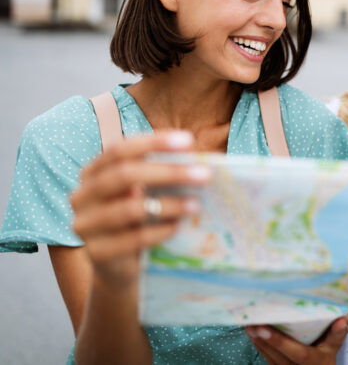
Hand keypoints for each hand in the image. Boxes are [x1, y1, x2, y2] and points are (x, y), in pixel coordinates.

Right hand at [70, 131, 208, 288]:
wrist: (121, 268)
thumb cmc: (139, 220)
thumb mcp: (147, 193)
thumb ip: (160, 175)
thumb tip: (200, 160)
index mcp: (92, 173)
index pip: (119, 150)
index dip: (153, 142)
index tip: (189, 141)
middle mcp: (82, 196)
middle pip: (124, 175)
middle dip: (168, 172)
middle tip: (204, 174)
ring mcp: (85, 225)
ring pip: (129, 209)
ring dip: (168, 204)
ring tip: (196, 205)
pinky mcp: (97, 253)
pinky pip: (132, 239)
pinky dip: (159, 231)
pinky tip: (178, 227)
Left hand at [246, 316, 347, 363]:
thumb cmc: (325, 358)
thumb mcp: (332, 348)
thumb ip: (336, 335)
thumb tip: (341, 319)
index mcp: (312, 362)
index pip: (297, 353)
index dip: (279, 342)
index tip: (264, 328)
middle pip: (277, 356)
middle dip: (263, 339)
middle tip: (250, 322)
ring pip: (269, 357)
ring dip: (257, 342)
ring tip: (248, 324)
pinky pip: (267, 358)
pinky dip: (259, 346)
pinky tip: (252, 334)